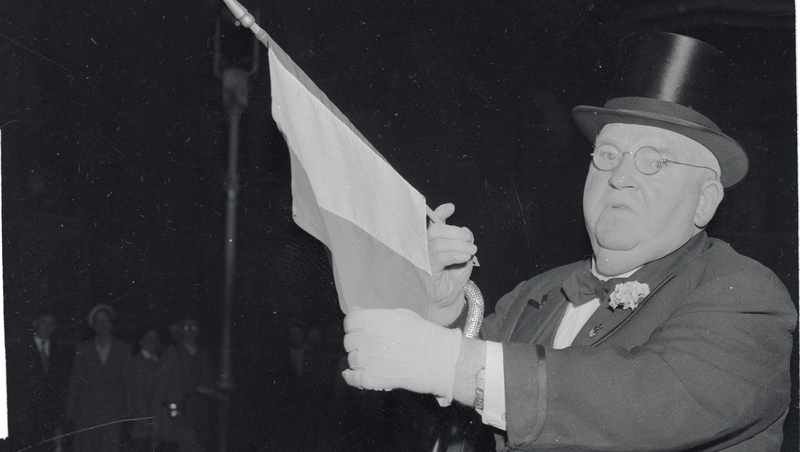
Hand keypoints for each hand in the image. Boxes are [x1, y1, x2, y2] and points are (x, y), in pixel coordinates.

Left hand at [342, 308, 461, 402]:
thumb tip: (354, 310)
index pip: (350, 321)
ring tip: (376, 360)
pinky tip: (361, 373)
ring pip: (352, 359)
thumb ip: (375, 315)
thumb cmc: (422, 334)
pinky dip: (352, 376)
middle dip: (359, 343)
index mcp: (374, 321)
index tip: (363, 329)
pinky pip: (351, 378)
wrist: (437, 359)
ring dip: (360, 359)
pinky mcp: (371, 379)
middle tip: (373, 346)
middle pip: (349, 341)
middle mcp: (367, 339)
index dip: (356, 326)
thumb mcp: (399, 315)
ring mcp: (367, 361)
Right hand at [426, 203, 477, 322]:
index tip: (451, 208)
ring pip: (438, 242)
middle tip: (470, 240)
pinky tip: (466, 255)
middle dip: (455, 231)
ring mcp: (423, 259)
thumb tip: (465, 232)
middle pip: (435, 230)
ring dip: (459, 244)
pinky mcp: (425, 270)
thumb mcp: (463, 259)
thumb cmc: (452, 281)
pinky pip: (439, 257)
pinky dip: (454, 253)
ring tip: (472, 250)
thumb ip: (464, 244)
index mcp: (433, 243)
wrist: (446, 304)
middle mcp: (424, 248)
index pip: (433, 224)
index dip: (440, 213)